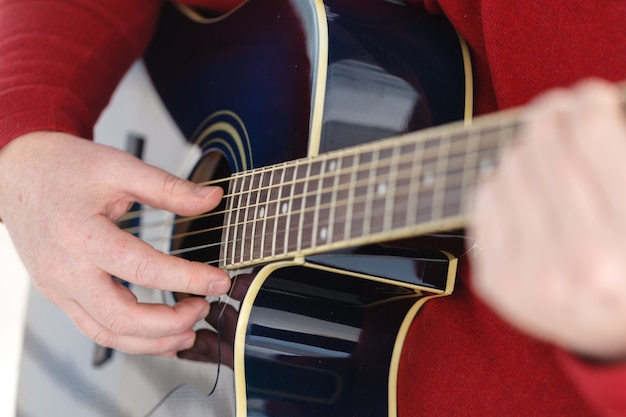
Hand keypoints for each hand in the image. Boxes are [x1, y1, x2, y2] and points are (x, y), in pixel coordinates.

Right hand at [0, 131, 230, 355]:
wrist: (19, 173)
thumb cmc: (64, 169)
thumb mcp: (119, 167)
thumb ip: (168, 187)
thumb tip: (211, 199)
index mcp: (82, 235)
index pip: (142, 268)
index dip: (186, 278)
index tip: (219, 281)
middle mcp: (67, 269)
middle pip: (120, 317)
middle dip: (170, 322)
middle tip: (203, 307)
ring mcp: (59, 287)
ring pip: (107, 334)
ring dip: (152, 340)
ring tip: (188, 329)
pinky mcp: (60, 294)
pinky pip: (95, 329)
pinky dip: (130, 337)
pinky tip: (158, 332)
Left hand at [469, 79, 625, 359]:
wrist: (615, 334)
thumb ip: (620, 158)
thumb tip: (593, 102)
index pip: (591, 136)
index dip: (587, 102)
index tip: (589, 96)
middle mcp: (581, 261)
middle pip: (545, 149)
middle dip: (552, 115)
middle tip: (559, 108)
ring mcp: (531, 275)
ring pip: (510, 168)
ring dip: (526, 146)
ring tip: (545, 149)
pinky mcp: (498, 281)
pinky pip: (484, 199)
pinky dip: (500, 179)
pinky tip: (520, 182)